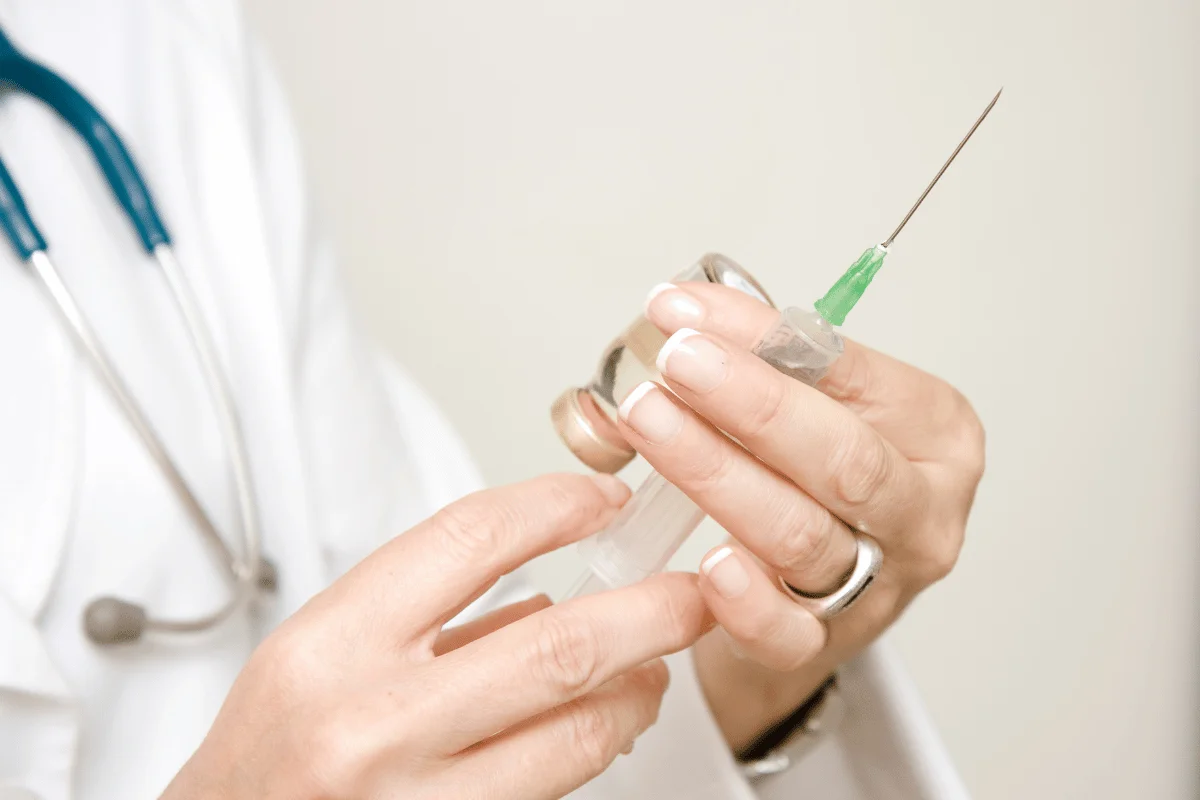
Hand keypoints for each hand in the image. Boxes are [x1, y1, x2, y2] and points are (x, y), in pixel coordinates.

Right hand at [163, 474, 710, 799]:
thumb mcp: (321, 653)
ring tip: (652, 670)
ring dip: (639, 692)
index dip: (556, 507)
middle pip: (558, 645)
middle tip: (694, 591)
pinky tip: (602, 728)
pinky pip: (554, 791)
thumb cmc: (263, 754)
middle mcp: (374, 723)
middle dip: (652, 610)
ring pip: (578, 732)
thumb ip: (432, 614)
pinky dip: (596, 749)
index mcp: (333, 646)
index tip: (602, 500)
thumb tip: (550, 588)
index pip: (471, 540)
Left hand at [618, 281, 983, 750]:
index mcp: (934, 431)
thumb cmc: (817, 482)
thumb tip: (684, 313)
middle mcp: (920, 511)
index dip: (763, 336)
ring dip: (717, 472)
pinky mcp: (825, 646)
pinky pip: (787, 631)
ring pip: (801, 532)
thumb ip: (768, 363)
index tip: (683, 311)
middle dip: (753, 403)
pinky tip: (708, 564)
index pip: (850, 371)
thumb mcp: (818, 408)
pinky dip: (747, 600)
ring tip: (650, 422)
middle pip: (842, 458)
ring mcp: (880, 585)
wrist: (818, 595)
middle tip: (677, 362)